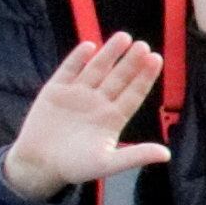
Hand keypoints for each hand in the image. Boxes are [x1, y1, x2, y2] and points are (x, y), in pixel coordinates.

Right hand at [4, 37, 172, 199]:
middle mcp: (98, 103)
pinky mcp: (55, 91)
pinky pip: (68, 71)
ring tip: (123, 37)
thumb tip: (167, 154)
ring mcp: (77, 95)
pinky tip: (89, 46)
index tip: (156, 59)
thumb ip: (135, 156)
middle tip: (143, 45)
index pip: (133, 93)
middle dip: (131, 62)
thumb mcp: (108, 163)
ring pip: (96, 69)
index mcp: (113, 118)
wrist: (39, 165)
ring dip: (109, 54)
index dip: (144, 77)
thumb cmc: (75, 167)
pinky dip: (77, 59)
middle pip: (118, 78)